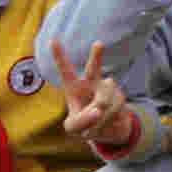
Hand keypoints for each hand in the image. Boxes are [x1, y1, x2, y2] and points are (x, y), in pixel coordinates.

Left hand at [52, 41, 141, 163]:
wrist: (108, 130)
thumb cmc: (84, 124)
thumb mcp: (73, 128)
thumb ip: (81, 121)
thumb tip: (99, 109)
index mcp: (74, 88)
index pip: (66, 70)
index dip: (59, 56)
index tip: (52, 40)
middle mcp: (91, 83)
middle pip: (93, 69)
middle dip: (96, 56)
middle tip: (98, 44)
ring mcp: (107, 89)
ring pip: (103, 100)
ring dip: (98, 115)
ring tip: (95, 120)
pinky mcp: (119, 97)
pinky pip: (111, 110)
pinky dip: (105, 122)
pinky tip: (104, 123)